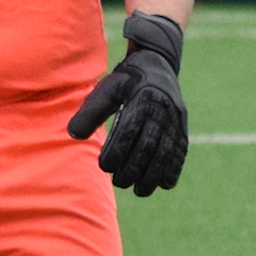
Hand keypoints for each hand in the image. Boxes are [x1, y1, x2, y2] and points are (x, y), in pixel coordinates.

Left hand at [68, 12, 187, 195]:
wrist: (157, 64)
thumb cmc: (125, 80)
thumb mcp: (106, 89)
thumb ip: (90, 112)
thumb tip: (73, 135)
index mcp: (141, 99)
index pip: (128, 130)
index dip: (117, 151)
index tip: (104, 167)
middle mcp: (161, 109)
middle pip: (149, 145)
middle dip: (134, 167)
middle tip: (119, 183)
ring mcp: (175, 118)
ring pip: (166, 151)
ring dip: (154, 174)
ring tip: (140, 191)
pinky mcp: (182, 125)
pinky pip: (181, 150)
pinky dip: (174, 168)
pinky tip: (165, 185)